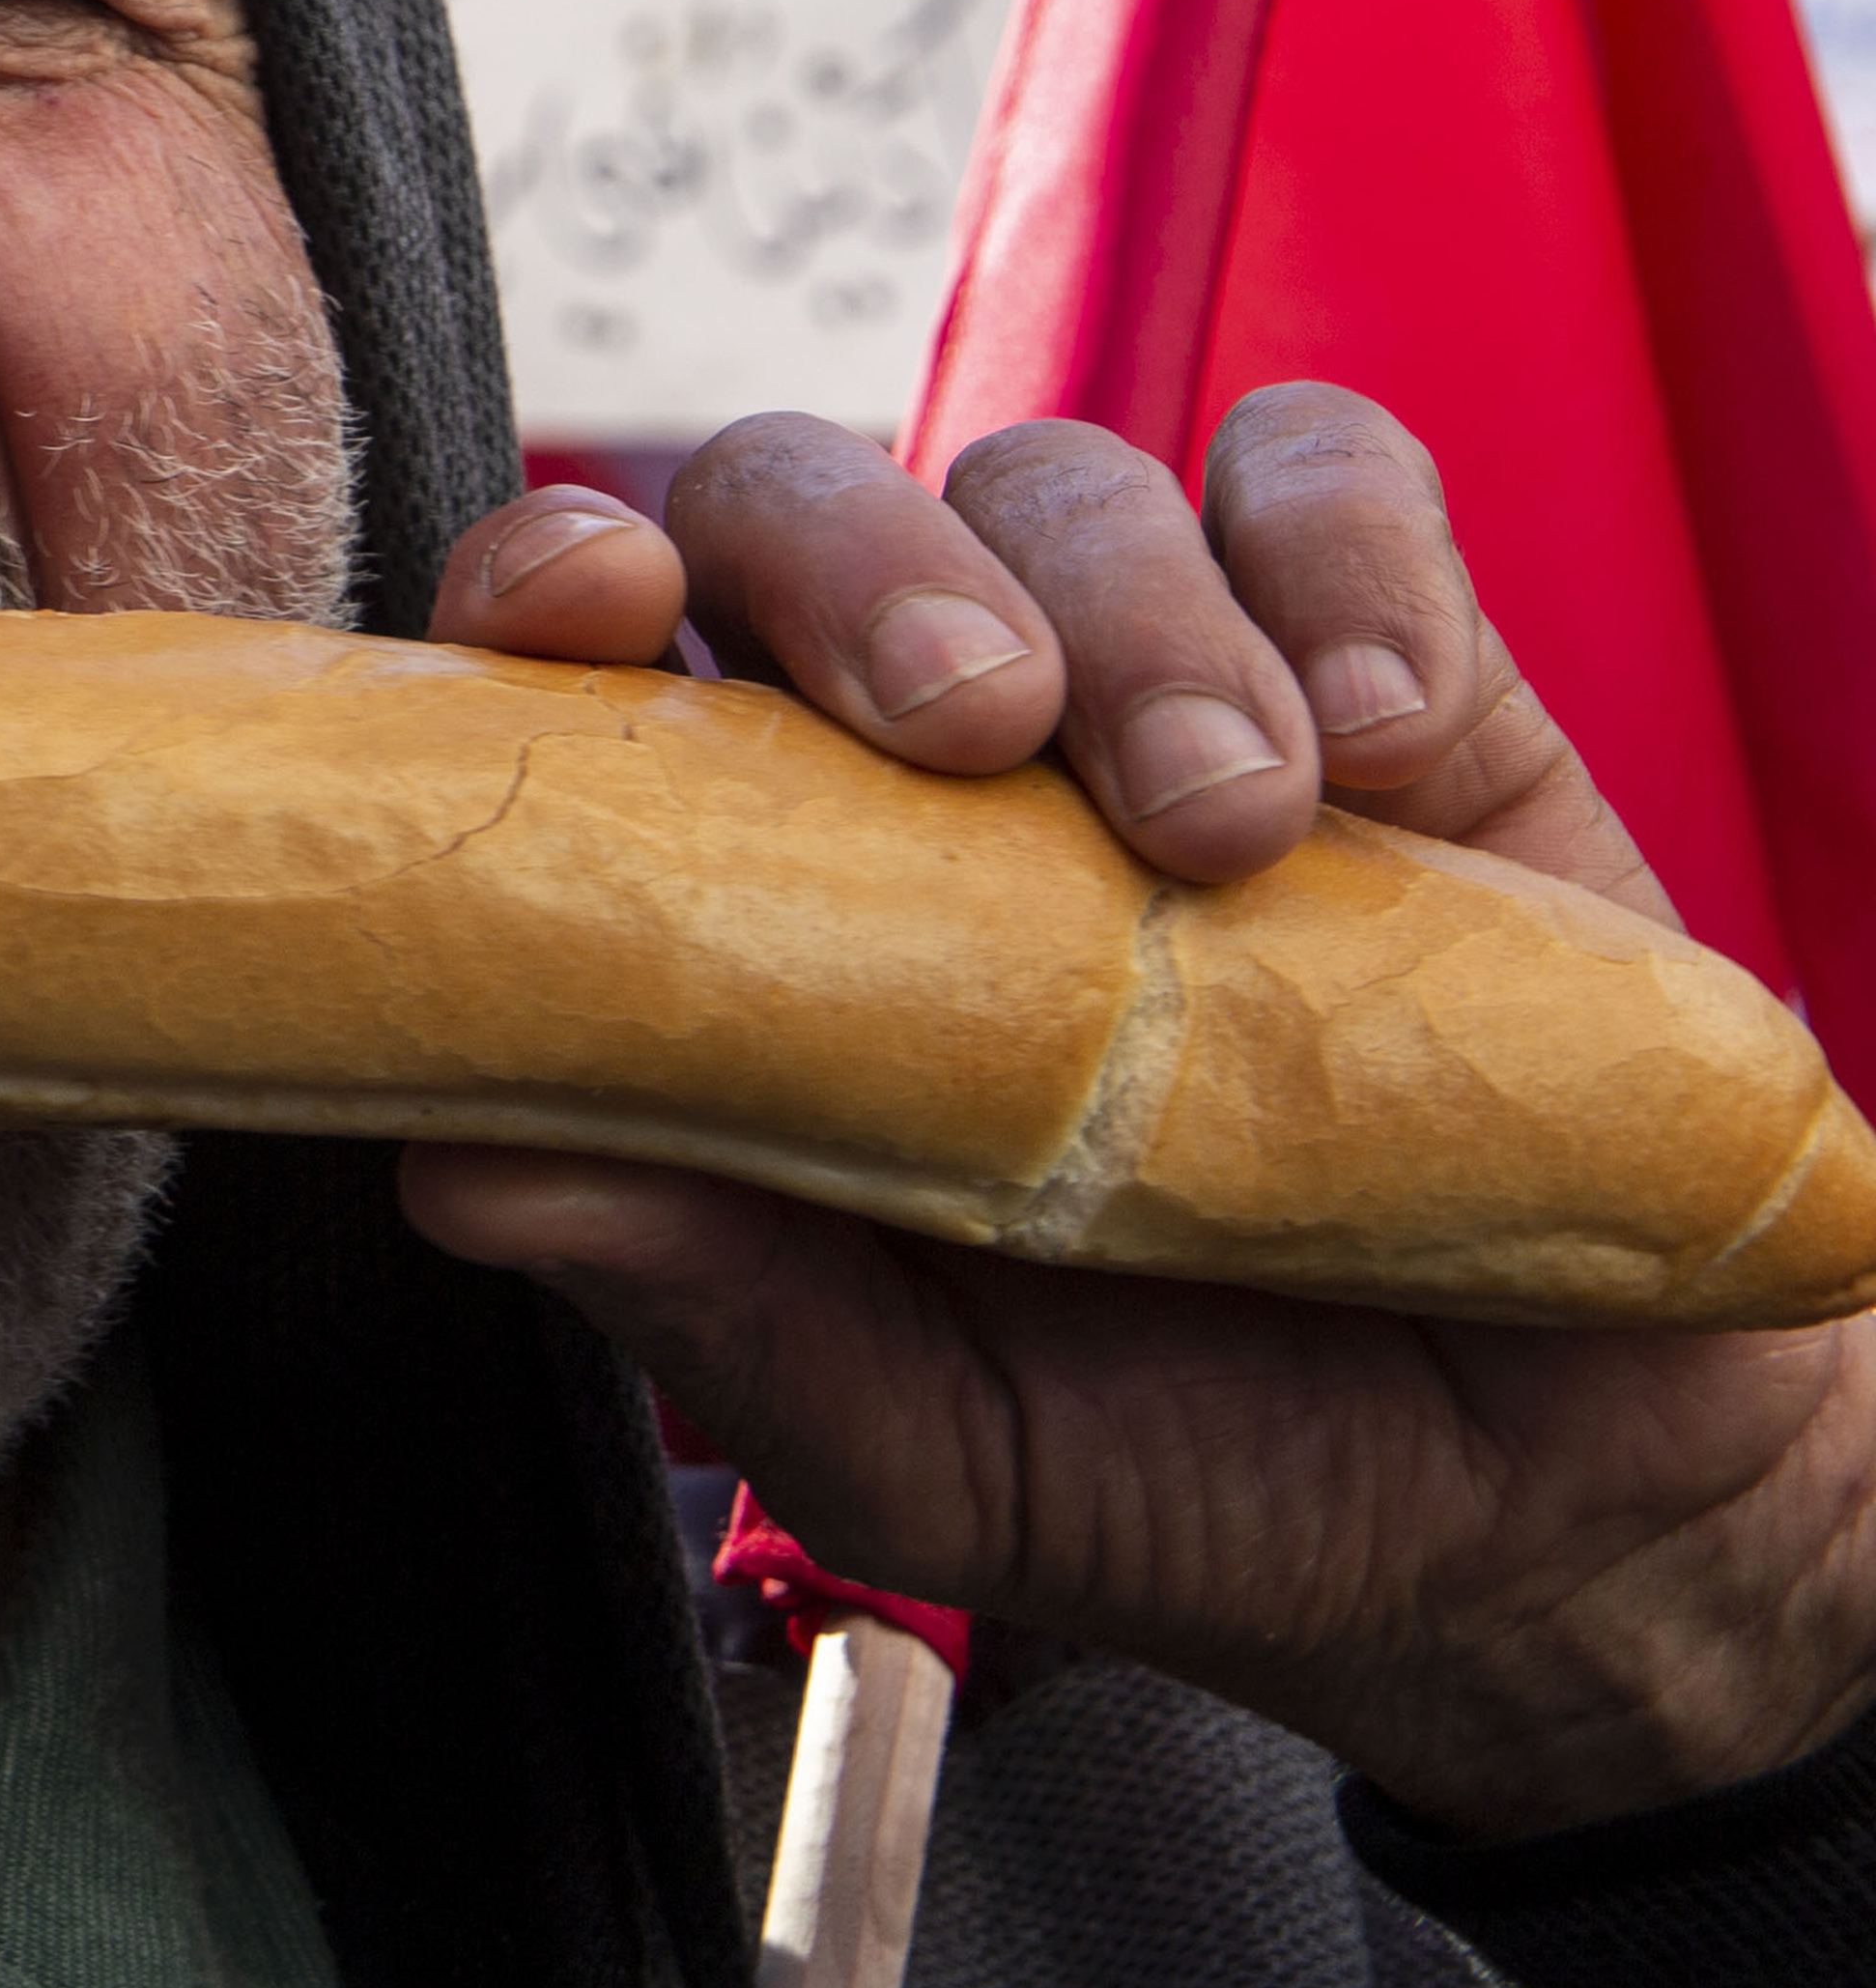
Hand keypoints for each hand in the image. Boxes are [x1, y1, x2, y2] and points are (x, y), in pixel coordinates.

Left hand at [404, 388, 1875, 1835]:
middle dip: (858, 561)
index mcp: (731, 872)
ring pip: (1065, 476)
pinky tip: (1387, 729)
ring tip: (1228, 827)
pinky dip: (1347, 556)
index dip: (551, 574)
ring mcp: (1148, 674)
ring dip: (1134, 613)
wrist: (1523, 1511)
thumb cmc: (1157, 1446)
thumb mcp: (918, 1433)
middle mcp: (906, 738)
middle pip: (797, 496)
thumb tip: (464, 1174)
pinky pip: (1330, 480)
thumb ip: (712, 1298)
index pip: (576, 643)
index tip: (592, 607)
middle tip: (965, 723)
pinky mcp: (1394, 667)